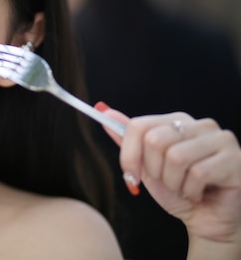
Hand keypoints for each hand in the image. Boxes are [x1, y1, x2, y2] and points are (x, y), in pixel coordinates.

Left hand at [98, 103, 240, 245]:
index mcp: (177, 121)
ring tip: (184, 188)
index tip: (132, 175)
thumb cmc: (179, 191)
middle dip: (154, 171)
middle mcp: (200, 125)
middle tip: (168, 182)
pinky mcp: (235, 159)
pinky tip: (199, 194)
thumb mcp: (146, 167)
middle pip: (155, 140)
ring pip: (176, 156)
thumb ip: (129, 140)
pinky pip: (199, 172)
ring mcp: (220, 139)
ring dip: (174, 182)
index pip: (139, 126)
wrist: (207, 221)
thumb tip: (106, 113)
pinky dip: (192, 190)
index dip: (129, 155)